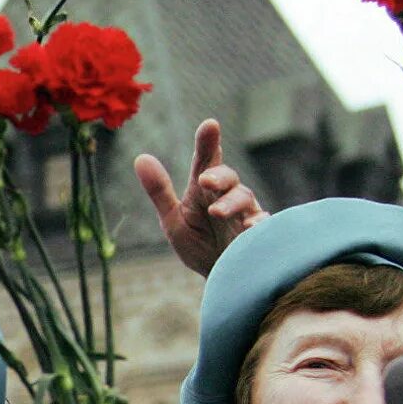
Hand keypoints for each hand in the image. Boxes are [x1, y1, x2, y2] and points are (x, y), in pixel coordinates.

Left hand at [135, 119, 267, 275]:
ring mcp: (245, 214)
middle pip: (227, 177)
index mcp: (203, 192)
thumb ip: (159, 191)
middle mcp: (226, 197)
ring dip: (231, 203)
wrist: (220, 278)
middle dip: (219, 176)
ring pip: (244, 198)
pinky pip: (262, 225)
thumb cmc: (198, 245)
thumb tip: (140, 157)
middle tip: (205, 180)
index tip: (209, 125)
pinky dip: (257, 224)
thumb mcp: (173, 220)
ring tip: (216, 212)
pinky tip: (250, 227)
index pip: (205, 163)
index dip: (207, 144)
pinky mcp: (257, 235)